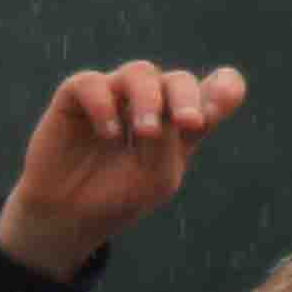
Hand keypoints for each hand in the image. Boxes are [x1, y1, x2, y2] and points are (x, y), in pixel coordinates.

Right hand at [0, 63, 247, 276]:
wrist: (67, 218)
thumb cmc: (117, 199)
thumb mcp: (156, 177)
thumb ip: (171, 139)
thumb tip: (163, 101)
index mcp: (179, 123)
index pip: (212, 91)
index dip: (224, 88)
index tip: (221, 103)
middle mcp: (150, 103)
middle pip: (178, 80)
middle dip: (186, 98)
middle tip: (188, 124)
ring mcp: (114, 95)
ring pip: (140, 73)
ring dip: (149, 99)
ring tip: (145, 132)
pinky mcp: (76, 96)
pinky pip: (93, 82)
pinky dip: (104, 105)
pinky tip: (109, 134)